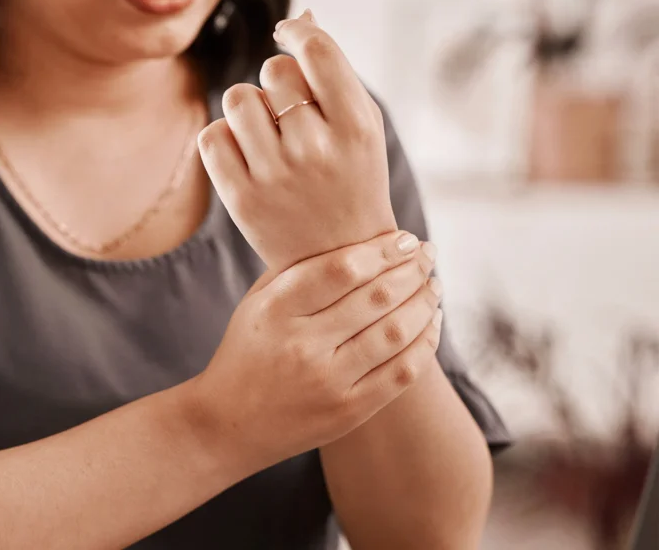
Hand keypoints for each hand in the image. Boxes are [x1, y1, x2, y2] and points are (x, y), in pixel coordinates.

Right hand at [186, 232, 441, 472]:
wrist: (228, 424)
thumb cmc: (247, 351)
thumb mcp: (257, 303)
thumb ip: (298, 270)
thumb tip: (360, 239)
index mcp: (276, 310)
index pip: (343, 269)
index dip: (382, 250)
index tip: (404, 238)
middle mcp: (302, 346)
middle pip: (377, 297)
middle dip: (412, 270)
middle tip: (427, 255)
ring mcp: (328, 382)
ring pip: (397, 332)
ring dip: (425, 303)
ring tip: (433, 286)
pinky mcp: (348, 411)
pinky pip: (403, 372)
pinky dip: (425, 343)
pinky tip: (431, 323)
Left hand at [198, 10, 395, 273]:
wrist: (340, 261)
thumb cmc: (351, 180)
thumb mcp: (361, 127)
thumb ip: (334, 72)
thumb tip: (300, 16)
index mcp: (357, 128)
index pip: (317, 52)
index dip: (296, 32)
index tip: (289, 34)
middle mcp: (316, 150)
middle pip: (273, 70)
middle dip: (278, 83)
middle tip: (292, 114)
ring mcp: (276, 176)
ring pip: (238, 97)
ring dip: (248, 107)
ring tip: (267, 133)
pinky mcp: (241, 198)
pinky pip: (212, 135)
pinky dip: (224, 138)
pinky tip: (246, 154)